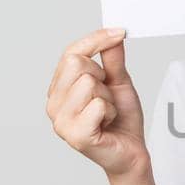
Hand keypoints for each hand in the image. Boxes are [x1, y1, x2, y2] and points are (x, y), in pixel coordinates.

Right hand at [46, 27, 150, 180]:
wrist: (131, 152)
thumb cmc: (121, 120)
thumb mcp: (118, 82)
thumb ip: (112, 58)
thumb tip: (112, 33)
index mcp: (59, 88)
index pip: (70, 52)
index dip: (96, 39)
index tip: (119, 32)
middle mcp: (54, 103)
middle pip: (76, 63)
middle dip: (102, 76)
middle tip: (107, 96)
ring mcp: (61, 121)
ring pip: (88, 83)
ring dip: (107, 97)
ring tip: (107, 112)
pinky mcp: (75, 135)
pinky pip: (97, 104)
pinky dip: (110, 111)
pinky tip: (107, 123)